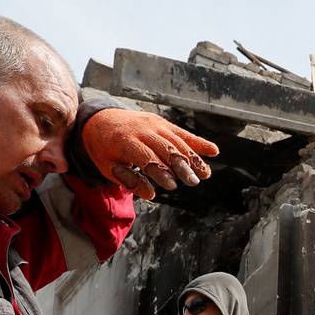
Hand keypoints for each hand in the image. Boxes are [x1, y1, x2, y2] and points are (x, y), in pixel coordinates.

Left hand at [82, 109, 219, 198]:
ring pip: (177, 141)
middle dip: (180, 166)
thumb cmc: (105, 149)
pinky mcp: (162, 123)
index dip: (160, 171)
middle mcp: (142, 129)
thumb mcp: (108, 167)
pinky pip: (182, 133)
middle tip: (193, 182)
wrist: (100, 120)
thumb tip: (152, 194)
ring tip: (205, 174)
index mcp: (125, 141)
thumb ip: (129, 180)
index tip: (172, 186)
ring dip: (192, 158)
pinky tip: (214, 151)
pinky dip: (198, 142)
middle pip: (165, 148)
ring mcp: (154, 124)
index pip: (146, 157)